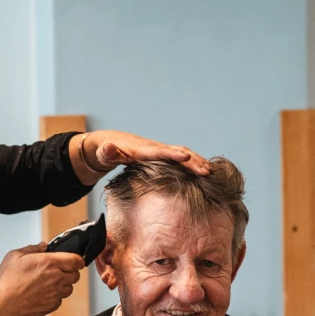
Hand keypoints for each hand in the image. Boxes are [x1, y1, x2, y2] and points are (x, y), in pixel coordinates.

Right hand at [0, 243, 85, 315]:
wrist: (2, 305)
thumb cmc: (7, 282)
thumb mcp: (15, 256)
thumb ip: (32, 249)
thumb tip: (43, 246)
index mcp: (50, 263)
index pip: (76, 260)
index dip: (77, 260)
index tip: (73, 261)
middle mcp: (56, 278)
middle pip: (76, 275)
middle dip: (70, 272)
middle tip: (58, 271)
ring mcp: (55, 294)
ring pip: (69, 289)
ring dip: (63, 285)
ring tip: (49, 283)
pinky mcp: (51, 306)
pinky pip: (60, 300)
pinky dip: (55, 297)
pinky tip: (42, 294)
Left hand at [84, 130, 210, 175]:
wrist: (110, 143)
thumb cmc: (106, 152)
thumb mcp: (103, 153)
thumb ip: (106, 152)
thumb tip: (108, 147)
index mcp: (141, 150)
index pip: (159, 152)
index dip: (172, 154)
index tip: (186, 156)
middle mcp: (154, 148)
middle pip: (177, 152)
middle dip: (193, 161)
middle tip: (207, 171)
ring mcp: (160, 150)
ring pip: (183, 153)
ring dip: (197, 161)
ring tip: (211, 172)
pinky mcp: (163, 155)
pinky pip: (182, 157)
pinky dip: (194, 162)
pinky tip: (205, 171)